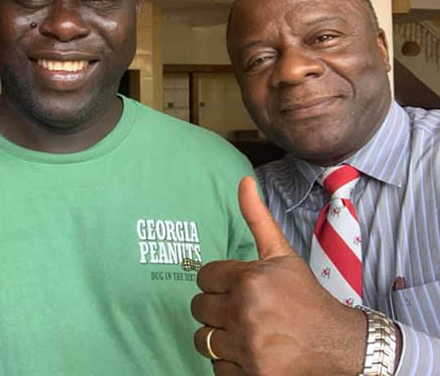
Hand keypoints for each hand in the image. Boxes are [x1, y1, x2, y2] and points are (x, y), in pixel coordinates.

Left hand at [190, 176, 366, 374]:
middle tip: (240, 310)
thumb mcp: (282, 254)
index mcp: (248, 280)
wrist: (338, 343)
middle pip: (198, 308)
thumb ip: (257, 218)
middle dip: (216, 308)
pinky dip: (229, 363)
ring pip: (204, 339)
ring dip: (219, 337)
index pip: (203, 277)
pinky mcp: (252, 375)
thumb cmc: (306, 296)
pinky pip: (216, 368)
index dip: (218, 282)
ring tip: (243, 331)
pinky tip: (250, 352)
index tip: (235, 288)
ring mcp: (248, 346)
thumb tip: (244, 181)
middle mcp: (244, 312)